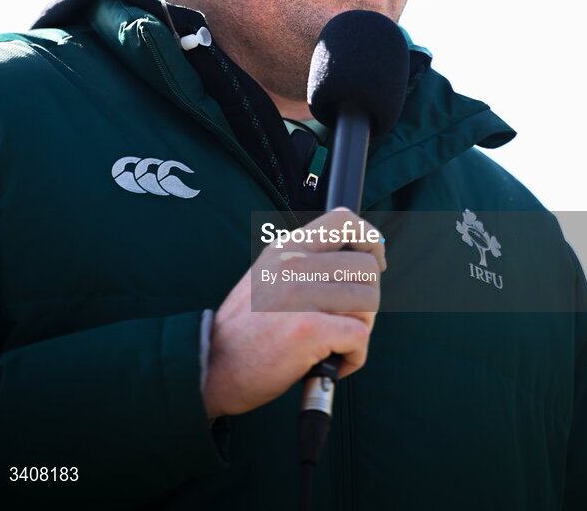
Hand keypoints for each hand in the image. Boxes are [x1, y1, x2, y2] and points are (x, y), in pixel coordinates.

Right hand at [202, 208, 385, 418]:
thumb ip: (303, 262)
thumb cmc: (244, 329)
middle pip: (367, 268)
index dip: (370, 240)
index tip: (376, 261)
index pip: (345, 220)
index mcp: (286, 247)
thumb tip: (353, 258)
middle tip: (348, 321)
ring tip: (337, 343)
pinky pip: (360, 337)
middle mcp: (294, 264)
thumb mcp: (266, 275)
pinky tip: (333, 362)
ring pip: (369, 302)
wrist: (210, 365)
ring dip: (361, 329)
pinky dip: (355, 357)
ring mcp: (301, 295)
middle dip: (368, 299)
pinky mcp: (308, 329)